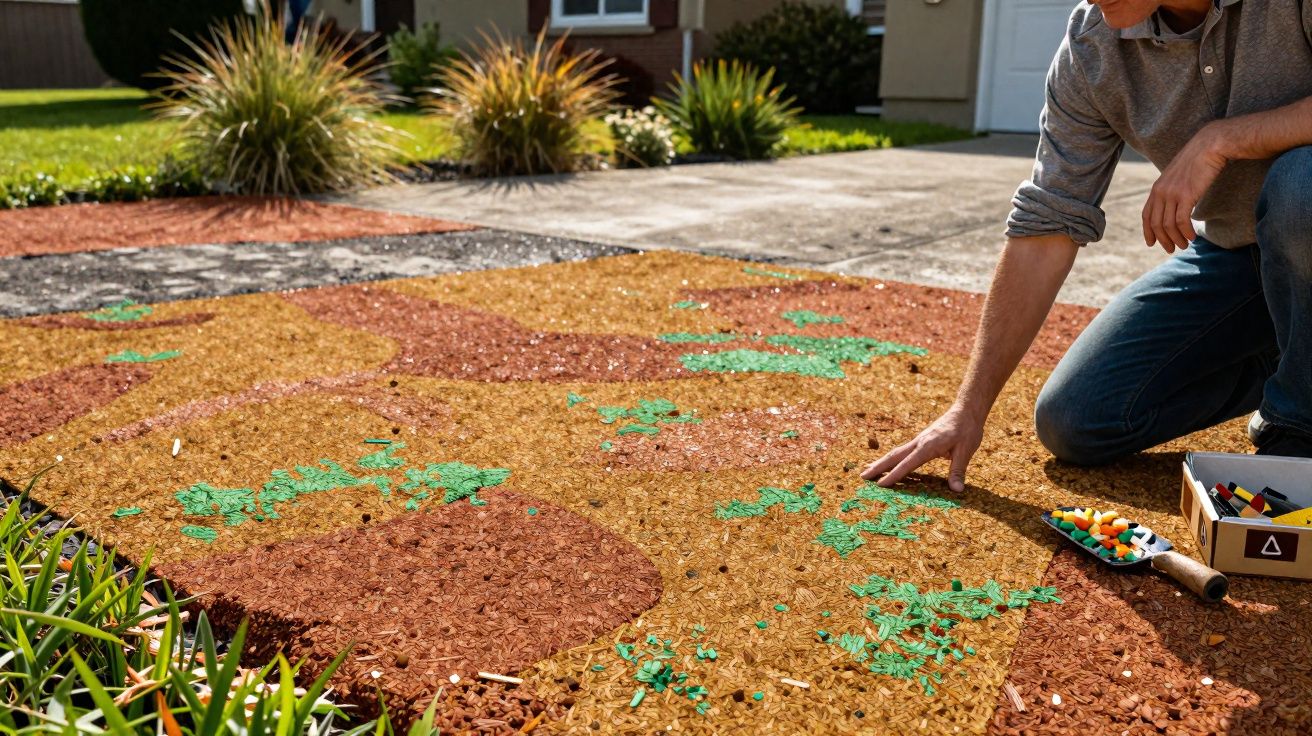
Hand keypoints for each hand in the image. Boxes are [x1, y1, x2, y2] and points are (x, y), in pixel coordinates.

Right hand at [860, 405, 984, 492]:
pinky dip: (892, 458)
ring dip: (881, 462)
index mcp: (928, 446)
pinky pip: (903, 451)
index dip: (894, 475)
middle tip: (862, 477)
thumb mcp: (966, 450)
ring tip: (867, 471)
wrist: (966, 409)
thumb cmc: (967, 429)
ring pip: (896, 453)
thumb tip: (956, 490)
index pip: (907, 464)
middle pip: (894, 456)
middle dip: (878, 467)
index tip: (880, 485)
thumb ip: (958, 470)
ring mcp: (918, 440)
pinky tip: (888, 463)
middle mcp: (919, 442)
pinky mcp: (921, 440)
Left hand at [1142, 124, 1228, 252]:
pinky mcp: (1186, 195)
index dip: (1148, 231)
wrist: (1211, 144)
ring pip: (1168, 225)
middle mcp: (1161, 191)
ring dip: (1176, 238)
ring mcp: (1172, 193)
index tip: (1151, 243)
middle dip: (1162, 239)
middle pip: (1156, 223)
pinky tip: (1192, 237)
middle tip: (1171, 249)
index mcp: (1157, 187)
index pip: (1146, 214)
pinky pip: (1181, 221)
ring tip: (1184, 245)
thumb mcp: (1179, 175)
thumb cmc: (1199, 159)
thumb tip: (1176, 204)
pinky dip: (1185, 232)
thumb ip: (1173, 190)